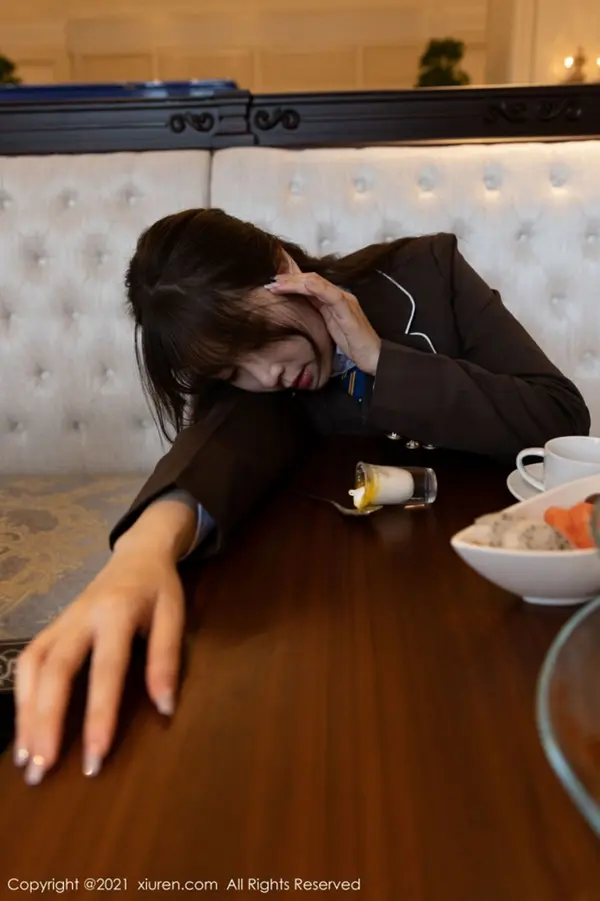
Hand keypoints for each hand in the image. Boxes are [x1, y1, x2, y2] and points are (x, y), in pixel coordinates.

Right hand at [14, 536, 185, 784]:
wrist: (137, 554)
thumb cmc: (158, 589)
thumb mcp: (174, 615)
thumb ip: (166, 658)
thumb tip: (165, 708)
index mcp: (118, 612)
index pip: (107, 668)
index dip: (100, 713)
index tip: (95, 755)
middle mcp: (81, 617)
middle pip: (56, 670)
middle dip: (46, 721)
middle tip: (43, 769)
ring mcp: (61, 621)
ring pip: (33, 667)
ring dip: (26, 715)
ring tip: (27, 761)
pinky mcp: (51, 628)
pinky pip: (28, 662)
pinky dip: (21, 697)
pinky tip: (24, 730)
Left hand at [266, 272, 381, 374]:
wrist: (373, 357)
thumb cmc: (352, 345)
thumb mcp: (327, 329)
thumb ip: (315, 316)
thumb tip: (295, 311)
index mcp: (332, 300)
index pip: (309, 284)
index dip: (291, 281)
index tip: (273, 283)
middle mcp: (338, 295)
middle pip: (310, 279)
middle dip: (289, 279)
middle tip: (270, 281)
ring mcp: (344, 300)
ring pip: (317, 283)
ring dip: (295, 282)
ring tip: (277, 284)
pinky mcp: (347, 310)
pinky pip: (330, 294)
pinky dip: (314, 287)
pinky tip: (301, 285)